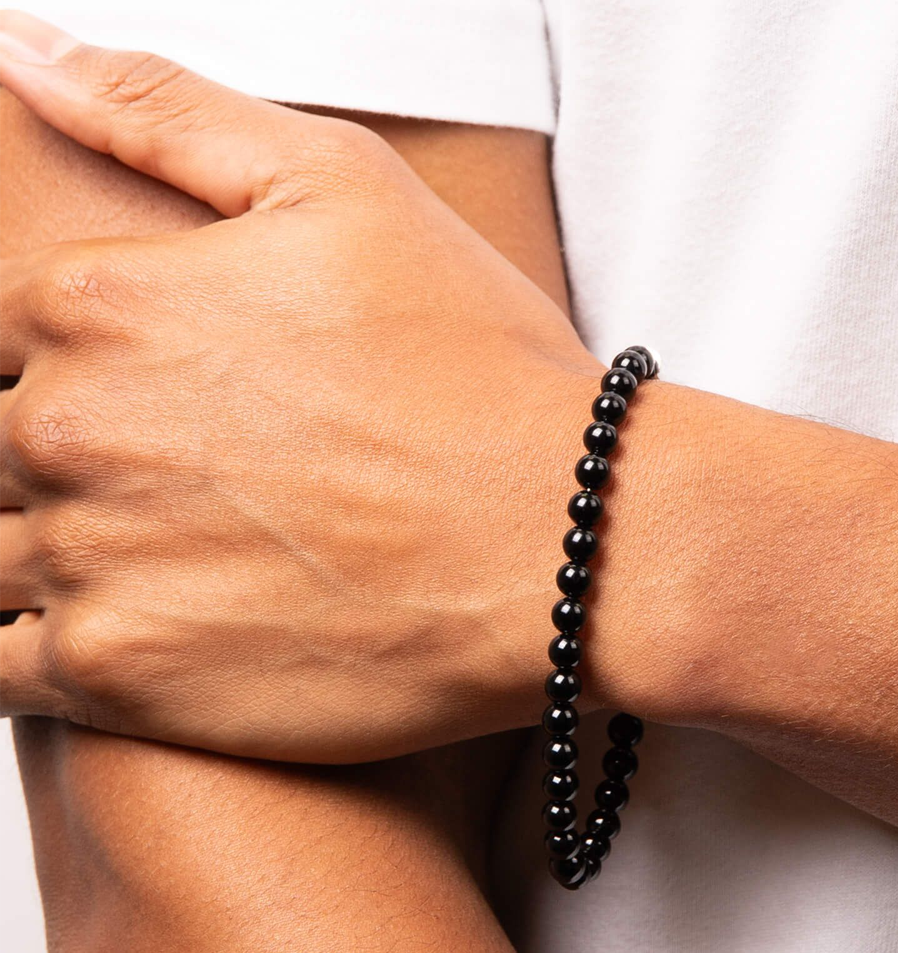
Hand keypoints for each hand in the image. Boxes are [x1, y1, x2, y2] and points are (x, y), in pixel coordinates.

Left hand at [0, 13, 685, 761]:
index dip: (62, 375)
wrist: (572, 542)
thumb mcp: (342, 187)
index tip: (150, 416)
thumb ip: (165, 111)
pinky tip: (105, 641)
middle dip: (51, 469)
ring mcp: (89, 557)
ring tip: (142, 568)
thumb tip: (22, 49)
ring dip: (33, 559)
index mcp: (98, 302)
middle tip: (164, 496)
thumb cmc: (479, 366)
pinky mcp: (124, 675)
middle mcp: (67, 426)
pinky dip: (25, 652)